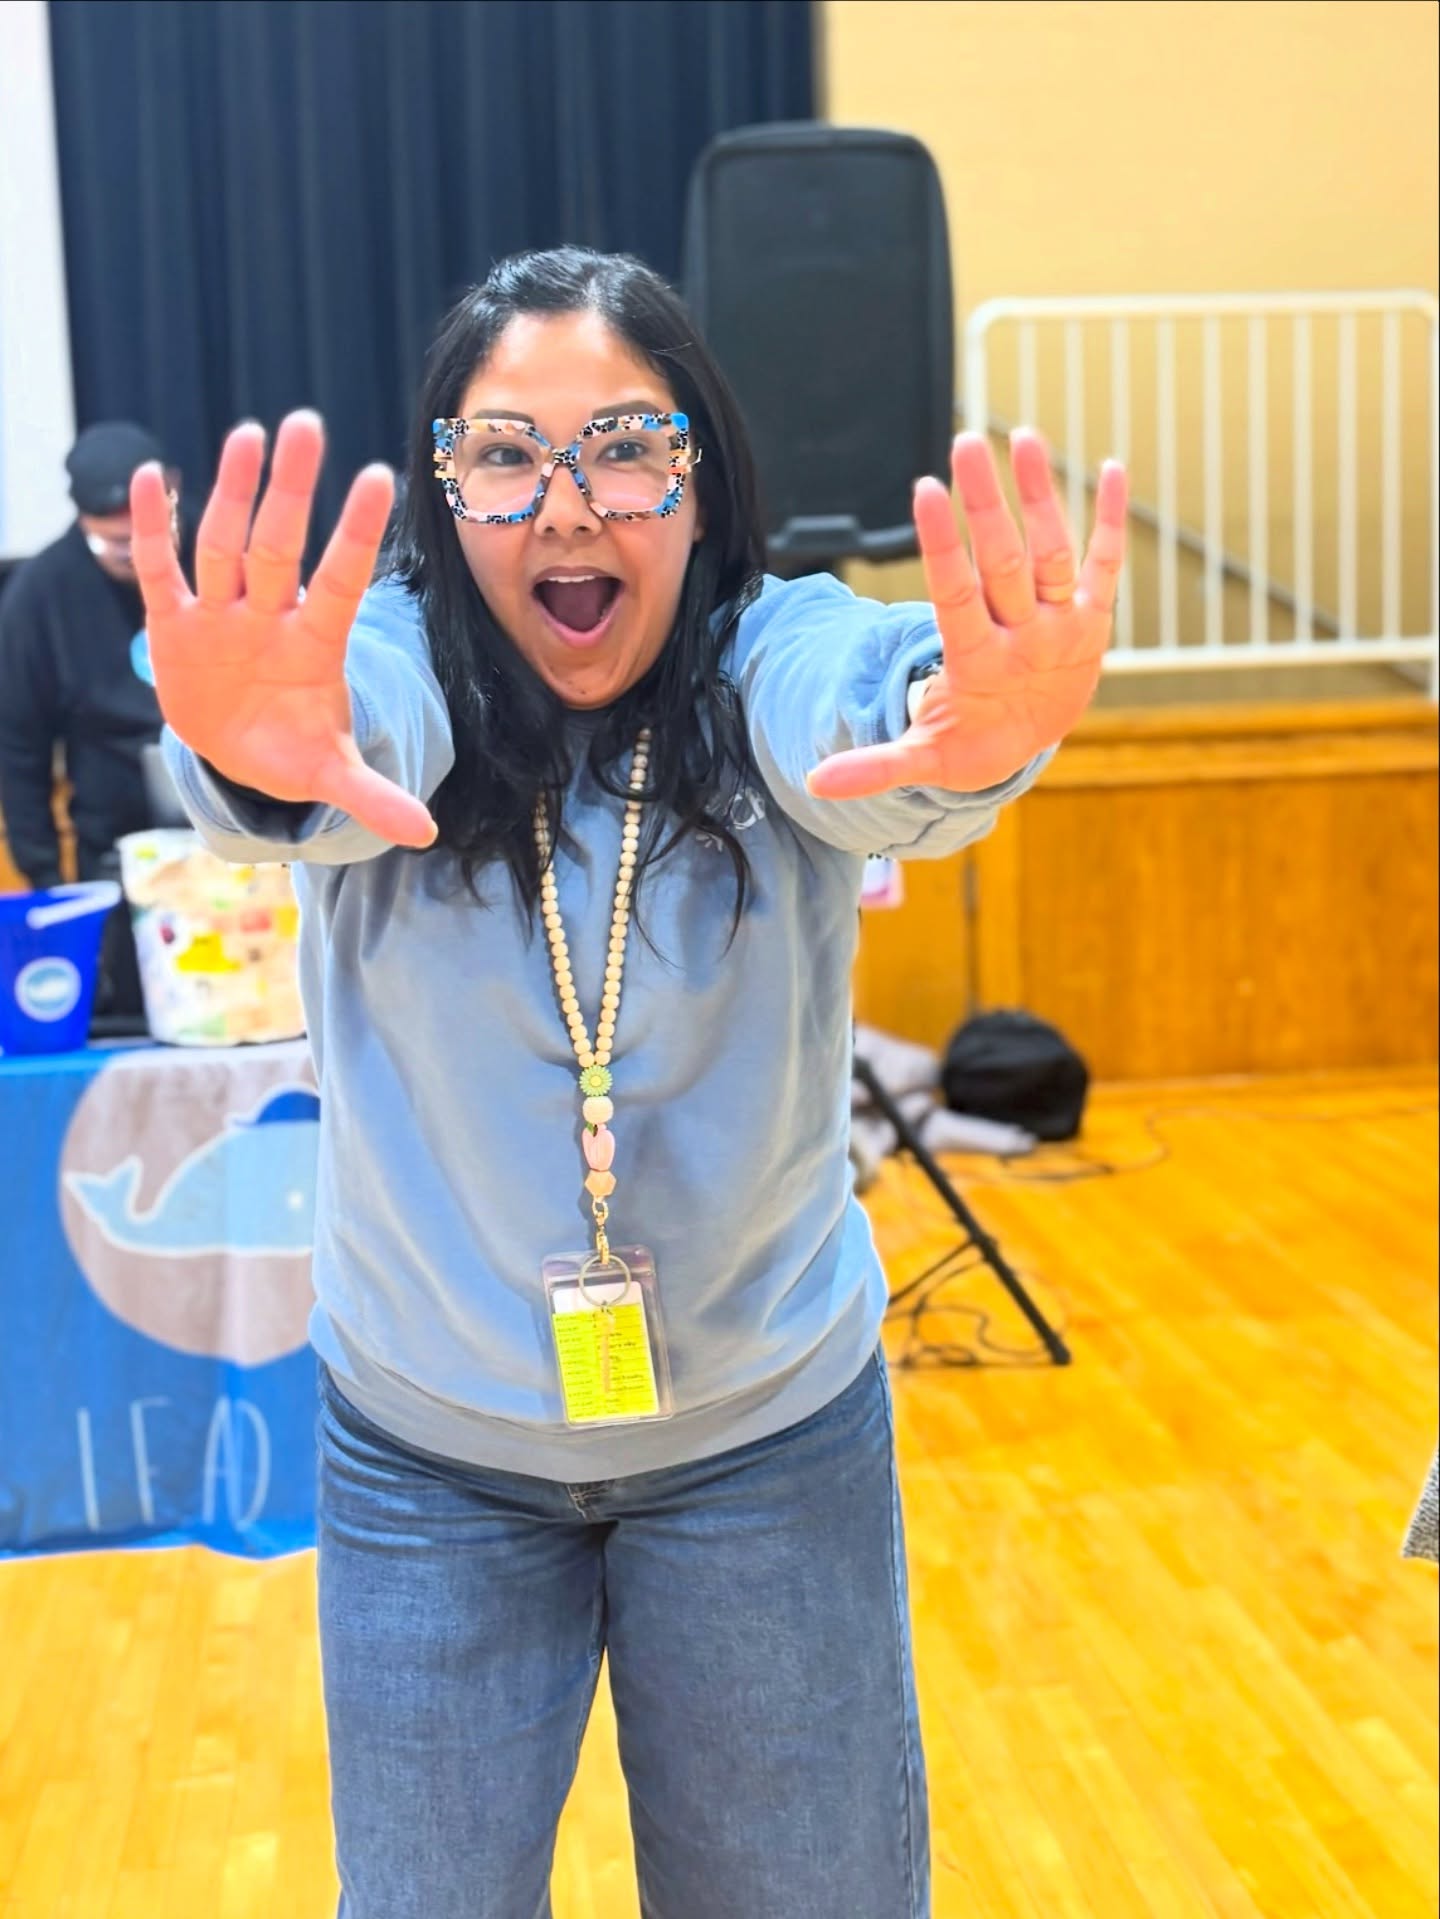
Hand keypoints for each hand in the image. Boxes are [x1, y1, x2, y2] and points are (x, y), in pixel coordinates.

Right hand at [131, 410, 436, 847]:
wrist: (237, 754)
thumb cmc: (291, 747)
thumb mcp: (330, 773)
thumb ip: (372, 795)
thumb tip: (424, 832)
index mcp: (313, 645)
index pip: (342, 580)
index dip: (356, 534)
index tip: (379, 477)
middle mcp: (269, 616)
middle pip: (279, 545)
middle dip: (290, 490)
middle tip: (306, 425)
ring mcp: (221, 616)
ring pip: (225, 545)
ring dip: (232, 494)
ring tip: (247, 435)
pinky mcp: (175, 624)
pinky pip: (162, 571)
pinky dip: (156, 530)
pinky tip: (158, 477)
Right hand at [807, 429, 1127, 798]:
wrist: (1031, 747)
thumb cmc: (967, 743)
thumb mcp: (925, 759)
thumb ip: (877, 766)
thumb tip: (816, 783)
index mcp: (979, 668)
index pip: (958, 599)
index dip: (944, 546)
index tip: (926, 491)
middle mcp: (1027, 642)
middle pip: (1005, 565)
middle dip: (986, 505)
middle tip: (966, 444)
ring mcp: (1063, 627)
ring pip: (1052, 553)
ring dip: (1040, 495)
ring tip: (1023, 437)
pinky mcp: (1092, 616)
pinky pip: (1105, 563)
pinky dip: (1110, 519)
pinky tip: (1114, 468)